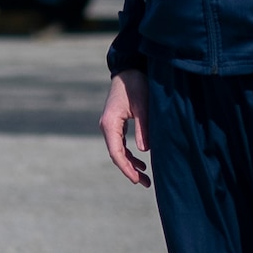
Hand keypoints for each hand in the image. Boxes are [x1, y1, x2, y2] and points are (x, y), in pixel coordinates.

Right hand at [100, 70, 150, 185]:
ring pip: (118, 151)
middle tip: (145, 183)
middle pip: (116, 155)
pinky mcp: (116, 123)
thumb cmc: (137, 85)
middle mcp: (107, 126)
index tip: (136, 179)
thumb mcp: (144, 106)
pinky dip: (130, 155)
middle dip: (130, 170)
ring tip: (145, 178)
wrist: (129, 69)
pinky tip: (141, 162)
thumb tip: (144, 151)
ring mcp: (110, 125)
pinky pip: (121, 144)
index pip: (116, 152)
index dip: (126, 168)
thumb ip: (144, 127)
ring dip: (131, 164)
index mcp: (110, 123)